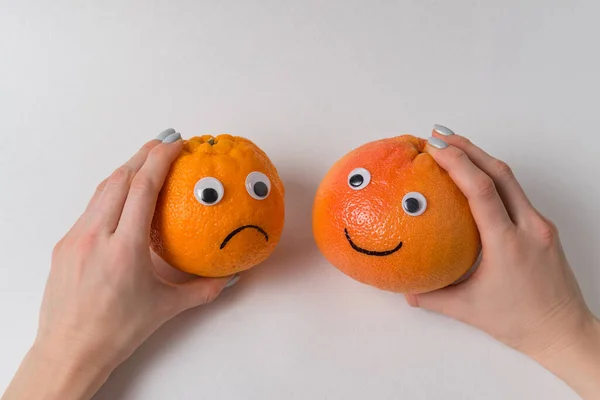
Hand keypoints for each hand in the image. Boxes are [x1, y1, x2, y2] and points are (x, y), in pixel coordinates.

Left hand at [2, 130, 235, 399]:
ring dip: (126, 169)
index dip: (160, 160)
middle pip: (119, 179)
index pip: (142, 189)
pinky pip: (91, 207)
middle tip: (166, 142)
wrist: (70, 351)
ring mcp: (75, 238)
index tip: (177, 145)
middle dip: (144, 154)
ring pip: (101, 190)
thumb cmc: (116, 332)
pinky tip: (124, 195)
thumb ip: (204, 289)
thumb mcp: (167, 308)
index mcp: (124, 250)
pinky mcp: (65, 244)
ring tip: (147, 160)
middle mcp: (96, 237)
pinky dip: (111, 192)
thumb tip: (229, 276)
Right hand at [406, 125, 599, 398]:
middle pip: (499, 173)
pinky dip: (493, 177)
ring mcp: (540, 225)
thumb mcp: (468, 310)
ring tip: (454, 146)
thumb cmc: (520, 323)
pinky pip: (516, 194)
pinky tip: (475, 179)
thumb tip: (404, 289)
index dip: (457, 163)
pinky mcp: (543, 229)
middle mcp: (529, 227)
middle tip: (438, 134)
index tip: (433, 148)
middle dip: (467, 148)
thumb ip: (433, 297)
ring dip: (481, 158)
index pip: (481, 191)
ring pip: (510, 179)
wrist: (565, 332)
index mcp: (508, 243)